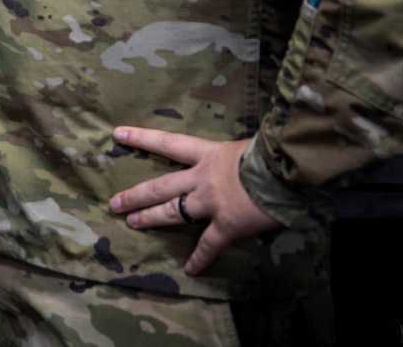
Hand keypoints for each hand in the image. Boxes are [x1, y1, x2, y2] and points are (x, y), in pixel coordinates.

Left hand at [108, 127, 280, 275]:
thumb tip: (241, 157)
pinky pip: (209, 245)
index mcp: (208, 153)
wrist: (288, 172)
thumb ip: (235, 154)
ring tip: (131, 223)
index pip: (168, 143)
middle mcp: (202, 177)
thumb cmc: (274, 153)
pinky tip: (190, 269)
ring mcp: (211, 203)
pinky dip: (200, 258)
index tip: (117, 133)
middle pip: (160, 186)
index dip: (142, 137)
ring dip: (151, 218)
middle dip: (136, 194)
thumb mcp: (248, 145)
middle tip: (114, 203)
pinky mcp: (227, 225)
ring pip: (173, 212)